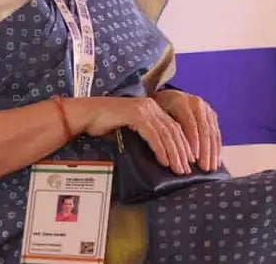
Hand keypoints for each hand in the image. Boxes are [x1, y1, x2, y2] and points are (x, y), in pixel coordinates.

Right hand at [69, 96, 192, 174]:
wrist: (85, 116)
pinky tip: (164, 161)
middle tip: (187, 170)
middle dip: (182, 152)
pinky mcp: (135, 114)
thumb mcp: (132, 131)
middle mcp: (151, 105)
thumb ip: (147, 137)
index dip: (185, 144)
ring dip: (174, 153)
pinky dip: (160, 148)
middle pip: (174, 130)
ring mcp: (143, 108)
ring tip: (178, 169)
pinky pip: (153, 134)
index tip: (190, 162)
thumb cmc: (105, 125)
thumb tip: (163, 157)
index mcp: (153, 108)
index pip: (175, 127)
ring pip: (166, 133)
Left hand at [154, 89, 221, 170]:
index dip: (193, 142)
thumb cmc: (160, 111)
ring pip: (212, 132)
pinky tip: (216, 161)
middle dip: (205, 151)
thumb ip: (164, 130)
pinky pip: (216, 133)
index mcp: (181, 102)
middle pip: (204, 129)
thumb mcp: (158, 116)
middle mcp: (196, 104)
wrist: (169, 96)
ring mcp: (206, 109)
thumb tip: (167, 152)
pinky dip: (217, 148)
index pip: (190, 123)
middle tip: (204, 168)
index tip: (193, 159)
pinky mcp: (212, 115)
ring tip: (211, 168)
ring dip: (213, 152)